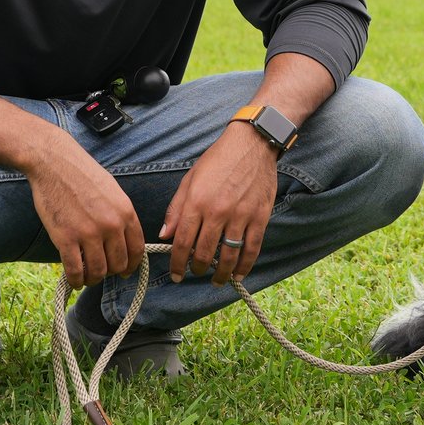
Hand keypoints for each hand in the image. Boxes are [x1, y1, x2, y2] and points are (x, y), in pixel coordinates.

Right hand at [27, 139, 143, 288]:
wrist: (53, 163)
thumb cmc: (81, 174)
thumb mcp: (112, 191)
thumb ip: (120, 215)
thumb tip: (122, 242)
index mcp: (125, 212)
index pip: (137, 249)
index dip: (132, 265)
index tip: (124, 271)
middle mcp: (111, 225)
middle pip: (118, 264)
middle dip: (110, 272)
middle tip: (101, 271)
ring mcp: (88, 233)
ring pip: (98, 271)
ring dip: (93, 279)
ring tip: (86, 277)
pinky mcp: (65, 238)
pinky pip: (75, 270)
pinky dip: (76, 280)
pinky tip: (74, 279)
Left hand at [163, 123, 279, 284]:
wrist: (251, 144)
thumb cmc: (217, 160)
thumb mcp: (190, 180)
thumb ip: (176, 209)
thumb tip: (163, 236)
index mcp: (196, 202)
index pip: (181, 242)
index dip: (176, 263)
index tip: (175, 275)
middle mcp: (217, 211)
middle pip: (204, 252)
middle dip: (197, 269)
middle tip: (195, 274)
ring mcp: (240, 215)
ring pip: (229, 255)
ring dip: (221, 273)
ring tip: (216, 280)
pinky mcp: (260, 217)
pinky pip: (252, 248)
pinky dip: (245, 266)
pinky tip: (239, 275)